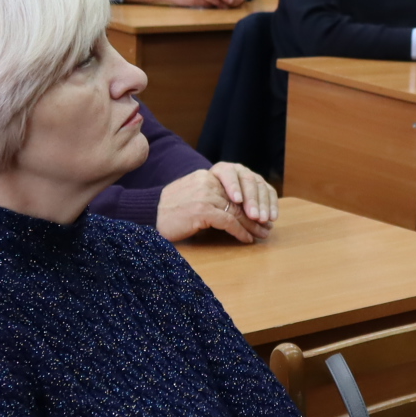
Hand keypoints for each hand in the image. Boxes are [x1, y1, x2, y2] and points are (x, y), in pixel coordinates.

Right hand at [155, 165, 277, 242]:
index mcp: (206, 176)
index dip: (251, 202)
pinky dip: (240, 232)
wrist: (148, 216)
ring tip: (261, 235)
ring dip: (252, 225)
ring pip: (237, 211)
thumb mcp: (193, 196)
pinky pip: (229, 222)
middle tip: (267, 227)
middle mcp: (207, 182)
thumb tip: (235, 209)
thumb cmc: (170, 211)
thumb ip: (212, 197)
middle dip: (256, 215)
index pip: (236, 188)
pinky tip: (247, 240)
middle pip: (240, 199)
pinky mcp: (202, 210)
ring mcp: (205, 195)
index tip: (261, 215)